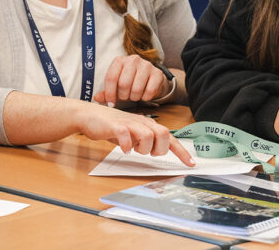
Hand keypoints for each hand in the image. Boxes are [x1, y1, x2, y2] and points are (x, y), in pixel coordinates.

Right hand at [75, 103, 193, 166]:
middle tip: (148, 152)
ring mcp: (128, 123)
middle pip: (163, 134)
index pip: (169, 137)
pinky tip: (123, 148)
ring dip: (143, 148)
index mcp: (146, 124)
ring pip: (148, 136)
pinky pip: (127, 136)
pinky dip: (127, 146)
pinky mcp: (115, 126)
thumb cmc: (111, 126)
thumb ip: (144, 140)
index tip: (190, 163)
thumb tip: (156, 151)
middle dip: (159, 149)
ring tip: (133, 149)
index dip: (181, 151)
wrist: (88, 115)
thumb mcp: (131, 134)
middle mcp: (141, 122)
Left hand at [94, 55, 168, 106]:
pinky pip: (149, 91)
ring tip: (134, 95)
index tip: (111, 103)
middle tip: (126, 97)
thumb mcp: (117, 84)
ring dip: (134, 98)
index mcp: (120, 60)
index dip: (109, 93)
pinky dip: (145, 98)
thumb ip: (107, 91)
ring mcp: (146, 65)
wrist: (152, 78)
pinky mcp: (157, 73)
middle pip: (123, 84)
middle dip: (123, 96)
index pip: (111, 77)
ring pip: (136, 89)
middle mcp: (133, 60)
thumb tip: (96, 98)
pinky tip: (144, 95)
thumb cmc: (131, 81)